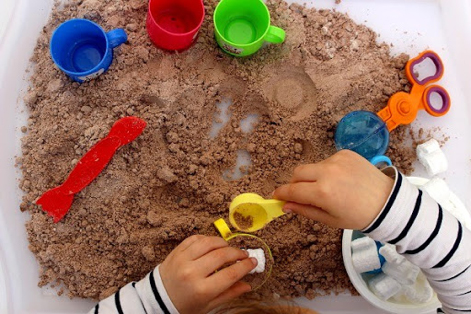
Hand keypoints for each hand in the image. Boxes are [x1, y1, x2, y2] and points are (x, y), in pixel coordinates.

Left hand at [159, 235, 256, 313]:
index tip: (254, 262)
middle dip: (237, 253)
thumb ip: (229, 294)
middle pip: (222, 255)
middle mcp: (192, 272)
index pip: (230, 274)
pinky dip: (207, 239)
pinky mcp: (176, 251)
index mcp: (202, 290)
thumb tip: (248, 285)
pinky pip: (196, 238)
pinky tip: (213, 245)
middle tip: (244, 254)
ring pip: (209, 243)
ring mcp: (183, 259)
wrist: (157, 299)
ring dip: (223, 243)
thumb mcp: (208, 306)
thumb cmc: (185, 305)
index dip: (245, 266)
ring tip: (229, 249)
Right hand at [273, 150, 393, 229]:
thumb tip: (285, 205)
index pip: (292, 190)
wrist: (388, 202)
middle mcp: (327, 172)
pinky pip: (327, 161)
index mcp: (322, 192)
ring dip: (313, 177)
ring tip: (329, 188)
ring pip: (313, 167)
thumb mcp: (330, 219)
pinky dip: (327, 170)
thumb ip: (304, 210)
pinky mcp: (345, 153)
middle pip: (297, 173)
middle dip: (295, 183)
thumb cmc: (358, 216)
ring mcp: (336, 160)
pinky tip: (340, 179)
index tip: (276, 196)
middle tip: (301, 194)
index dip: (281, 193)